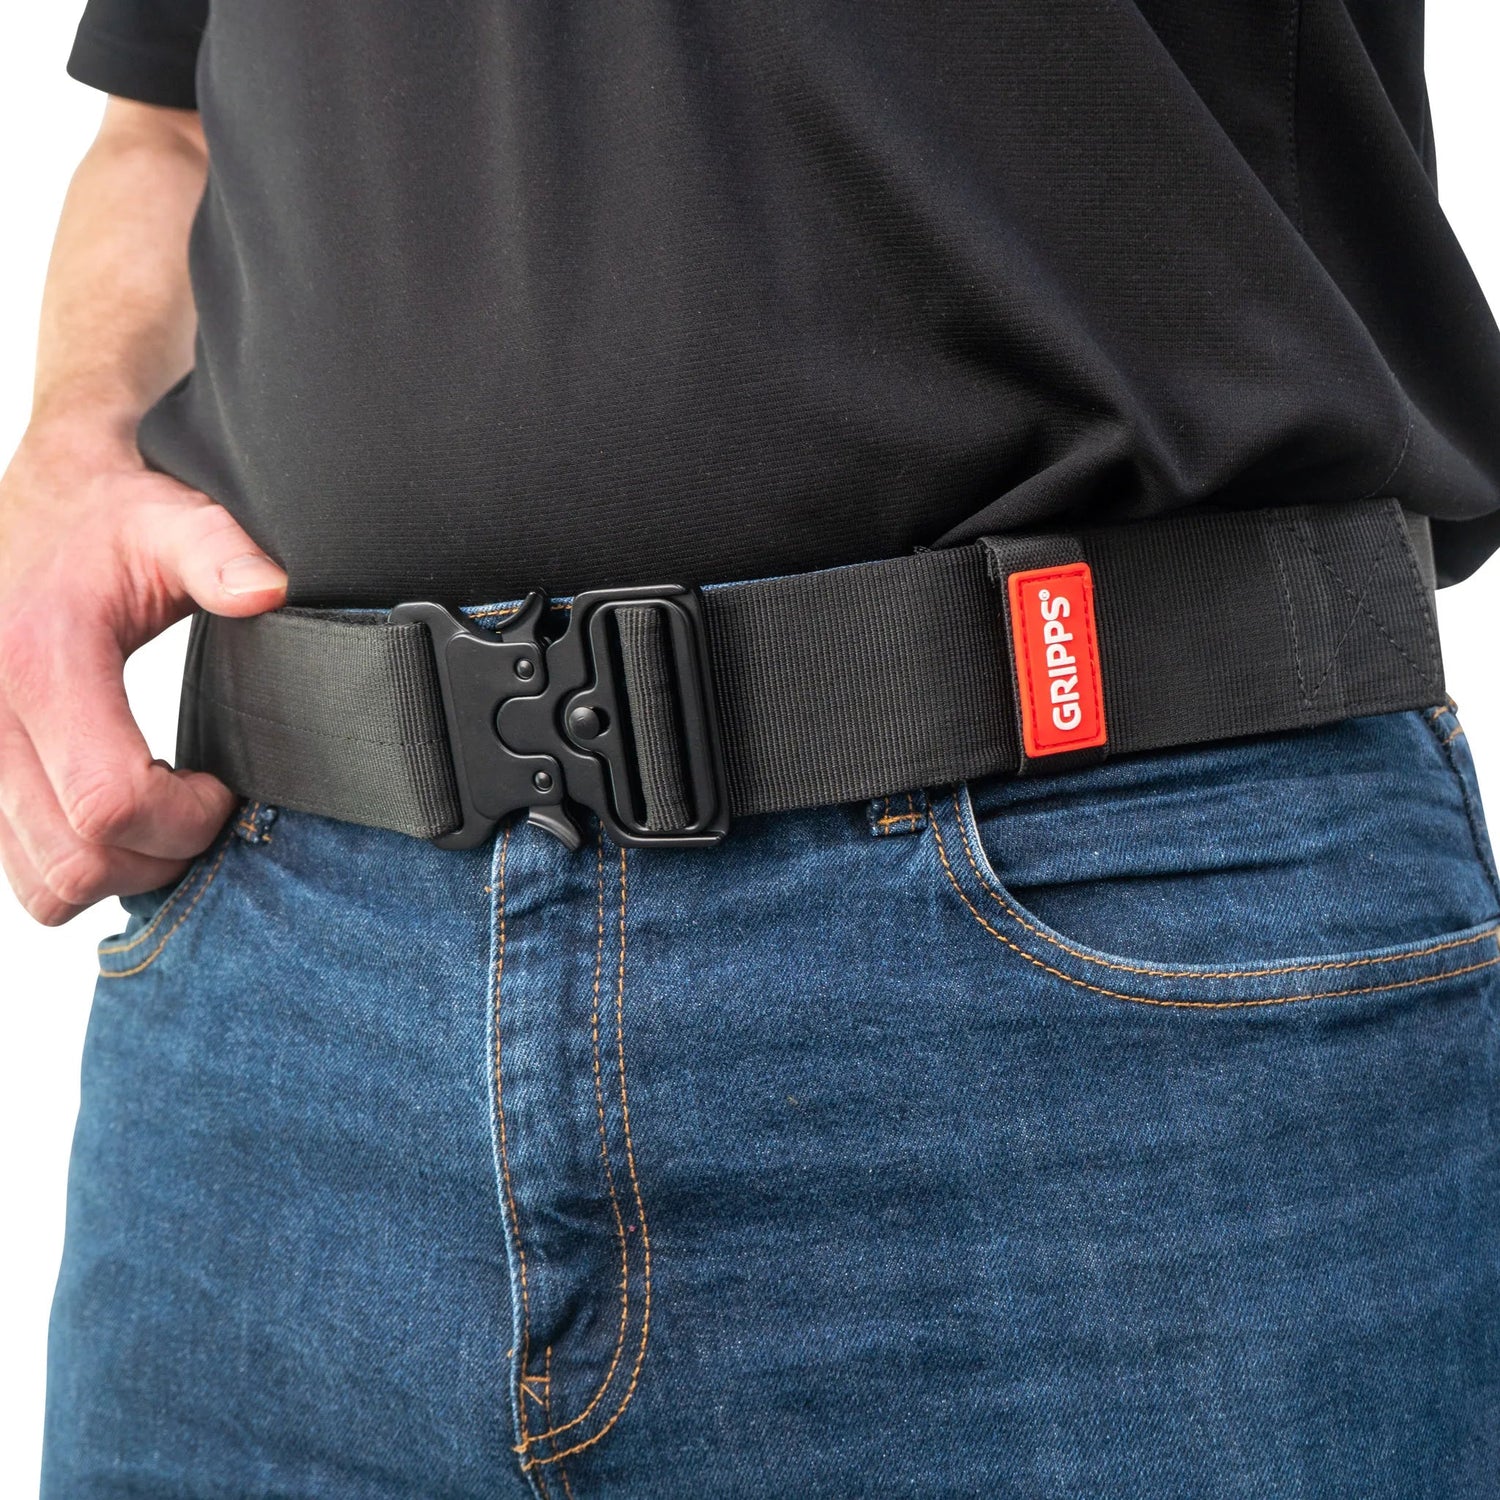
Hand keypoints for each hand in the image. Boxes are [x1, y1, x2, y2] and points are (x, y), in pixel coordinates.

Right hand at [0, 413, 285, 923]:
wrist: (43, 504)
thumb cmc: (109, 520)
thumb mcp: (171, 520)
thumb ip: (220, 551)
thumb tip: (267, 590)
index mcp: (36, 663)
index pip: (109, 802)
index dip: (185, 817)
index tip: (222, 786)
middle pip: (79, 861)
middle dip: (163, 852)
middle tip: (202, 807)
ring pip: (46, 886)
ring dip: (122, 872)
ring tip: (165, 815)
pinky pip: (23, 873)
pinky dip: (81, 868)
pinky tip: (124, 818)